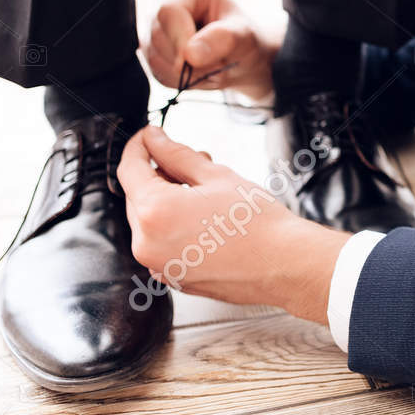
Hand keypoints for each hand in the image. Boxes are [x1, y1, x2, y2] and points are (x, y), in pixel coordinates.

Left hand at [118, 127, 348, 321]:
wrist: (285, 265)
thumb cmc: (257, 222)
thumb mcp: (215, 176)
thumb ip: (176, 155)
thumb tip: (154, 139)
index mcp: (154, 213)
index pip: (129, 170)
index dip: (138, 146)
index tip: (148, 136)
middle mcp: (147, 244)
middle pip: (136, 196)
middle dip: (156, 174)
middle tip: (189, 160)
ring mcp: (158, 266)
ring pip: (148, 221)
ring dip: (166, 199)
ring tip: (202, 188)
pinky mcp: (173, 278)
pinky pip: (161, 243)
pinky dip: (173, 225)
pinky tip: (202, 216)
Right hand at [142, 0, 276, 99]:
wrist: (241, 58)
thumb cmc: (244, 39)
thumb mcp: (244, 36)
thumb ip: (222, 39)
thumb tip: (190, 55)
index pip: (169, 10)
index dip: (179, 38)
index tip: (196, 60)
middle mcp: (166, 1)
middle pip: (158, 34)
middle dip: (188, 61)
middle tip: (218, 66)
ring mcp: (155, 27)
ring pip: (154, 57)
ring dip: (186, 74)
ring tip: (212, 68)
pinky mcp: (152, 51)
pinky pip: (157, 73)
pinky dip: (181, 81)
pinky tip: (199, 74)